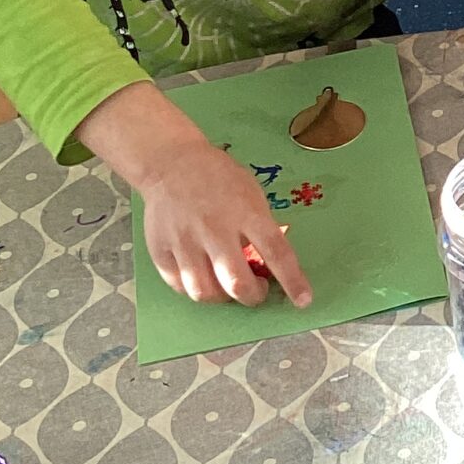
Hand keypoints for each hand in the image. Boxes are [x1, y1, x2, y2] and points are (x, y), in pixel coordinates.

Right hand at [140, 135, 313, 305]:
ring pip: (204, 291)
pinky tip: (203, 279)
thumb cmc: (218, 178)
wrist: (171, 163)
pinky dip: (194, 289)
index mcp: (245, 212)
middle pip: (237, 282)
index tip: (303, 300)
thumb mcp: (251, 193)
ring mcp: (184, 241)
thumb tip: (273, 265)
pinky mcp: (160, 249)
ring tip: (227, 288)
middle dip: (252, 296)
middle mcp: (215, 229)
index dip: (292, 281)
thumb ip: (261, 227)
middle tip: (256, 290)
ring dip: (222, 298)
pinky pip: (178, 285)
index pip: (276, 252)